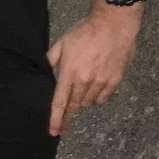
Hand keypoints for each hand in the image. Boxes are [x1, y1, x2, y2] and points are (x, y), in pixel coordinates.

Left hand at [46, 5, 140, 135]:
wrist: (112, 27)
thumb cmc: (84, 33)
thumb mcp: (62, 43)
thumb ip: (51, 60)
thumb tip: (44, 71)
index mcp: (69, 73)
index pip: (60, 102)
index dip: (56, 119)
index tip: (54, 131)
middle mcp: (85, 82)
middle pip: (75, 105)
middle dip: (68, 113)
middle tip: (64, 120)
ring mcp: (101, 83)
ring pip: (88, 102)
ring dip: (82, 101)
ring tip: (79, 91)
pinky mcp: (114, 81)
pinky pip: (103, 98)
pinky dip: (96, 97)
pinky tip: (93, 89)